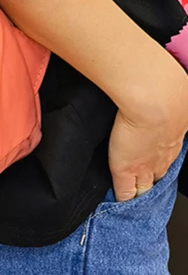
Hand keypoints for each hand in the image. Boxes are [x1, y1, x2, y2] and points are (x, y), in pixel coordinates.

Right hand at [109, 54, 187, 201]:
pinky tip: (115, 201)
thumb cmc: (159, 88)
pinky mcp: (126, 170)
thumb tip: (152, 84)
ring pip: (143, 187)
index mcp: (169, 139)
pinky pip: (124, 193)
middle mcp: (161, 155)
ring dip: (138, 193)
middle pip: (157, 176)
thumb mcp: (163, 92)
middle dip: (150, 180)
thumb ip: (155, 91)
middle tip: (142, 183)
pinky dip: (121, 199)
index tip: (151, 165)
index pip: (163, 158)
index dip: (157, 163)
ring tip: (130, 197)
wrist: (156, 97)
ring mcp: (143, 165)